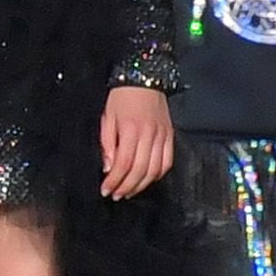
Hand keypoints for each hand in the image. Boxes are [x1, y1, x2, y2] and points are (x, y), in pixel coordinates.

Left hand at [97, 85, 173, 199]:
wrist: (144, 79)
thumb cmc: (121, 98)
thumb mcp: (107, 117)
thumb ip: (107, 144)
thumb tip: (108, 168)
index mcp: (130, 129)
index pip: (123, 163)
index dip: (114, 180)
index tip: (105, 190)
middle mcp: (149, 134)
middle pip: (139, 170)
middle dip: (126, 187)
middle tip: (116, 195)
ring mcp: (162, 136)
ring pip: (154, 170)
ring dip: (140, 185)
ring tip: (128, 192)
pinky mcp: (170, 136)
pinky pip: (167, 162)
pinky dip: (157, 175)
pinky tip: (146, 180)